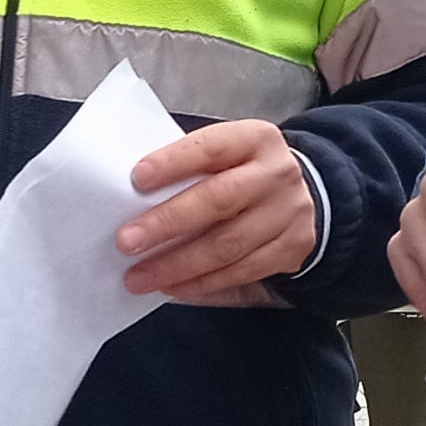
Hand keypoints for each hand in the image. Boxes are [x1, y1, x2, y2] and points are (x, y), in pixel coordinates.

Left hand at [118, 120, 317, 303]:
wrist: (297, 195)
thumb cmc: (243, 171)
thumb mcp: (226, 153)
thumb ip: (190, 165)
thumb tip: (133, 195)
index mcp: (255, 139)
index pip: (212, 147)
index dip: (174, 162)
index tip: (137, 179)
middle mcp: (276, 175)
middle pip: (219, 200)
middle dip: (168, 223)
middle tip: (127, 241)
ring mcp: (288, 214)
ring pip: (228, 245)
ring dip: (177, 265)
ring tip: (139, 276)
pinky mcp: (291, 249)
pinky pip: (241, 272)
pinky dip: (202, 283)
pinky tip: (172, 286)